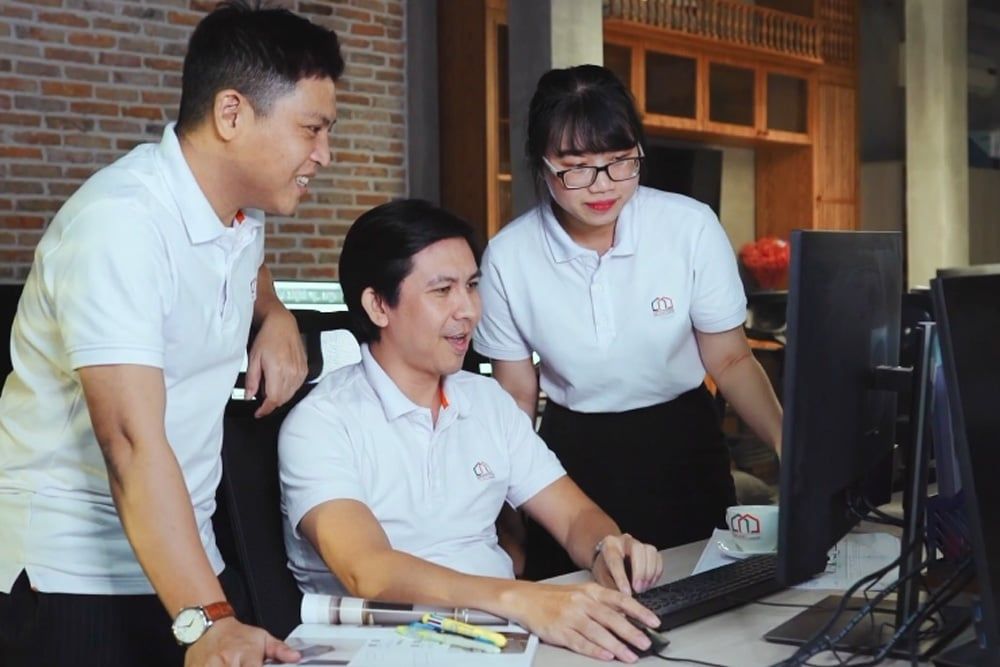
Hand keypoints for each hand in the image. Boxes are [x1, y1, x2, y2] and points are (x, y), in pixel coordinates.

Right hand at [183, 617, 300, 665]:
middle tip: (244, 665)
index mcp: (245, 654)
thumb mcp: (261, 638)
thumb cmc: (236, 634)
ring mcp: (209, 666)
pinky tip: (222, 666)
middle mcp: (226, 661)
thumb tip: (296, 657)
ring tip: (235, 665)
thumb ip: (279, 650)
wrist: (207, 625)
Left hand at [245, 307, 306, 417]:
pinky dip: (287, 388)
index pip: (273, 399)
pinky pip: (296, 387)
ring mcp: (300, 371)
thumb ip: (251, 380)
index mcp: (277, 370)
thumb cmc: (268, 338)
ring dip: (279, 395)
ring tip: (270, 380)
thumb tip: (249, 396)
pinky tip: (280, 378)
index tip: (259, 412)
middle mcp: (291, 372)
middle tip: (261, 391)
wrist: (282, 325)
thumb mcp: (253, 358)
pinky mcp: (304, 370)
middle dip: (270, 401)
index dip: (265, 409)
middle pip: (281, 399)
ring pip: (289, 394)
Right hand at [510, 581, 659, 662]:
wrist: (526, 599)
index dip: (639, 611)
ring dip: (616, 646)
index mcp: (591, 591)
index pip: (620, 600)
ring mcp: (570, 617)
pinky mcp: (559, 631)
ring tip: (630, 656)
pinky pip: (580, 643)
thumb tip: (628, 618)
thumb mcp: (582, 593)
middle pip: (611, 619)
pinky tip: (606, 656)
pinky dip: (594, 651)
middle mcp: (582, 602)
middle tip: (646, 643)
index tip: (654, 621)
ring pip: (598, 633)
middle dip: (631, 632)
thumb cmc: (556, 598)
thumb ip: (603, 604)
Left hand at [592, 533, 662, 593]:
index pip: (615, 560)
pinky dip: (656, 573)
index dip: (621, 578)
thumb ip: (611, 588)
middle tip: (638, 589)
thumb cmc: (605, 569)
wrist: (609, 560)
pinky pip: (658, 558)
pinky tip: (649, 583)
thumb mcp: (601, 579)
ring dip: (650, 573)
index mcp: (609, 545)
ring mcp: (639, 543)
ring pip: (650, 551)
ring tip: (643, 588)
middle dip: (640, 571)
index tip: (626, 593)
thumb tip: (622, 602)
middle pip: (637, 549)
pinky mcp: (650, 550)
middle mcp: (624, 540)